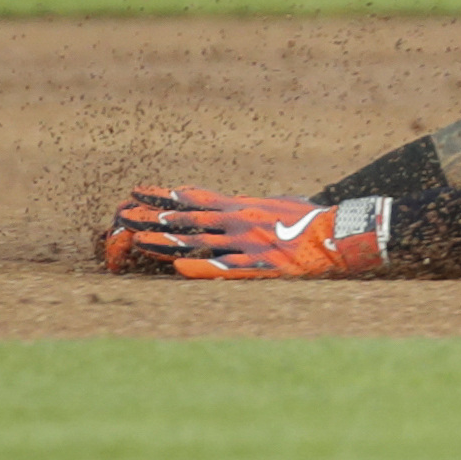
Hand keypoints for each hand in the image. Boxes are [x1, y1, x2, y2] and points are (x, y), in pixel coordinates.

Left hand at [102, 190, 386, 278]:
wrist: (337, 234)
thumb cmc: (309, 219)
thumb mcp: (277, 204)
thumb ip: (251, 207)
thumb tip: (233, 206)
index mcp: (241, 206)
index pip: (193, 198)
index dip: (163, 196)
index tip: (138, 192)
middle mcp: (238, 222)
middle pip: (186, 219)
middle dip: (152, 216)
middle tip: (123, 213)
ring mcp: (245, 244)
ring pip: (197, 241)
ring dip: (165, 240)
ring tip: (137, 238)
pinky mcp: (257, 266)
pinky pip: (223, 267)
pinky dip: (199, 266)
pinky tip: (176, 266)